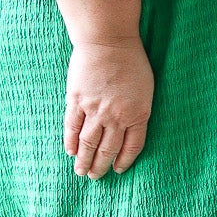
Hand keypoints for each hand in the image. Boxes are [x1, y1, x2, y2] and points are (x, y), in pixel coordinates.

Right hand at [63, 36, 153, 177]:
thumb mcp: (145, 88)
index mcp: (138, 114)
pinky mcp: (77, 101)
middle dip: (101, 166)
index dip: (124, 161)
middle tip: (96, 177)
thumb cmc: (131, 60)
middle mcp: (116, 117)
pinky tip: (70, 151)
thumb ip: (138, 110)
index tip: (118, 170)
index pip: (132, 147)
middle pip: (108, 150)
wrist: (108, 40)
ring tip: (81, 172)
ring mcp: (95, 110)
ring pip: (88, 143)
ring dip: (84, 160)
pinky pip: (72, 127)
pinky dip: (70, 142)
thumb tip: (128, 128)